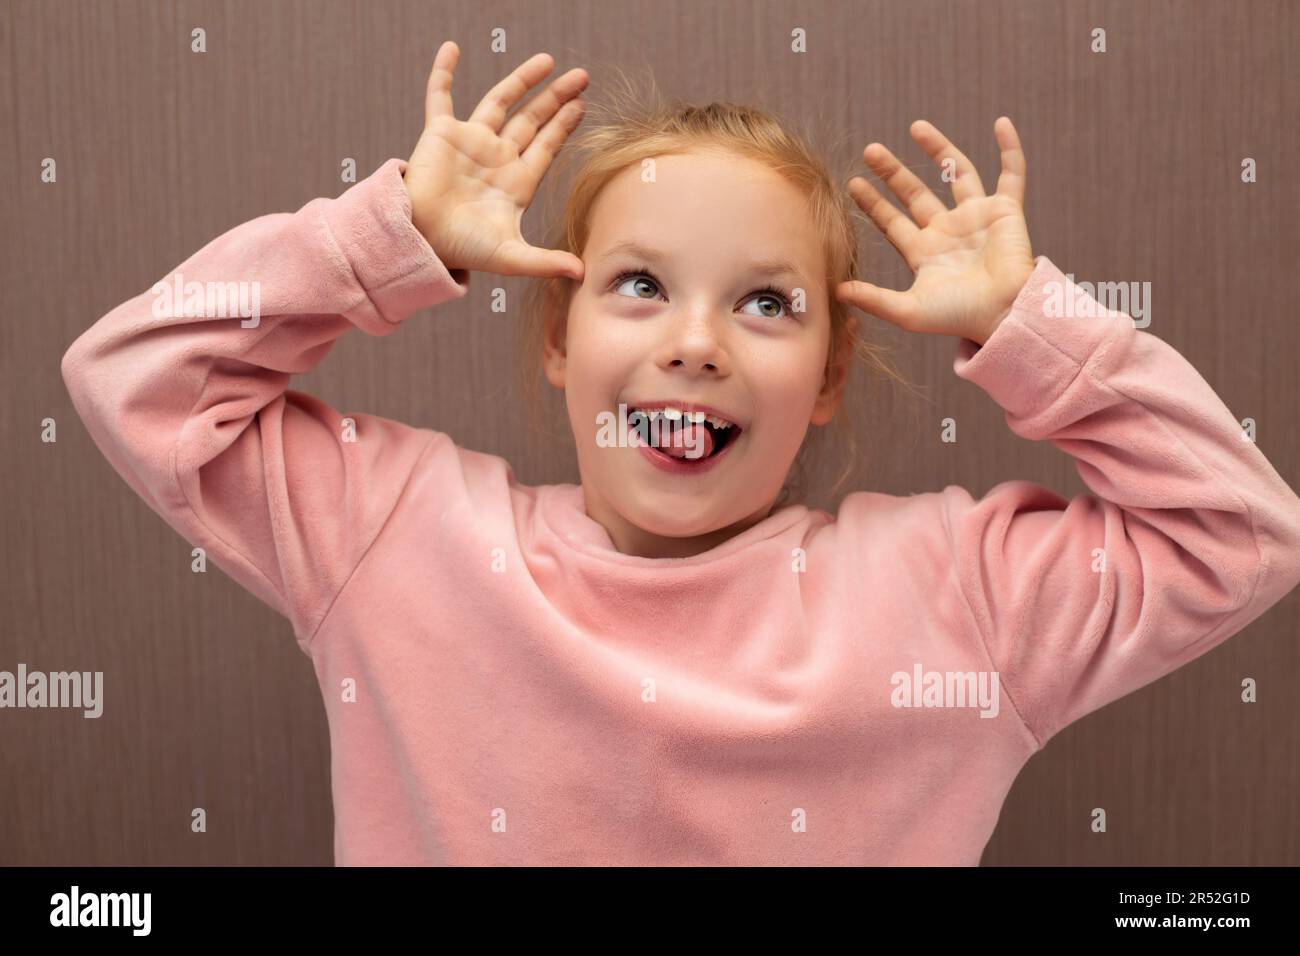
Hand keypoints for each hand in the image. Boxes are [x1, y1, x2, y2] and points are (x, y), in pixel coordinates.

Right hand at [402, 41, 587, 280]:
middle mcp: (496, 157)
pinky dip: (443, 72)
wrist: (421, 238)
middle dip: (556, 98)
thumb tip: (583, 274)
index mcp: (516, 181)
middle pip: (533, 119)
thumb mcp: (510, 256)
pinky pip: (440, 95)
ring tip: (547, 60)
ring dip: (522, 79)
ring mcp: (469, 142)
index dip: (564, 125)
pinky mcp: (440, 133)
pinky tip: (452, 48)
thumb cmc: (463, 249)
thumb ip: (546, 262)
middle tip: (581, 77)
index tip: (581, 105)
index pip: (547, 145)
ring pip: (500, 101)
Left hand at [835, 118, 1034, 345]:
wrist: (1002, 314)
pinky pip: (1012, 174)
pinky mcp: (1006, 211)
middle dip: (893, 172)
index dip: (873, 203)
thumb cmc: (958, 317)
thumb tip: (835, 290)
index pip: (892, 221)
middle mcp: (948, 231)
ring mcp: (977, 218)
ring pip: (957, 173)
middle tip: (870, 150)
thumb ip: (873, 299)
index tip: (853, 183)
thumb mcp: (908, 310)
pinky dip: (1010, 149)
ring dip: (939, 148)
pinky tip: (1001, 123)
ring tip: (916, 126)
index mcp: (925, 253)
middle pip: (915, 194)